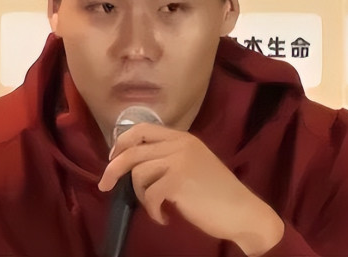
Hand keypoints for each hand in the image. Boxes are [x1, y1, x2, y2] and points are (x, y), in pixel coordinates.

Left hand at [98, 123, 283, 255]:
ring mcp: (179, 161)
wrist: (243, 212)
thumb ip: (170, 158)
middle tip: (104, 185)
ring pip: (139, 174)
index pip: (142, 129)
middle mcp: (180, 144)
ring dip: (142, 196)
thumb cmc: (219, 194)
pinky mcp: (179, 181)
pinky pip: (150, 195)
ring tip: (157, 208)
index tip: (112, 158)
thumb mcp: (194, 165)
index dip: (122, 142)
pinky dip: (153, 211)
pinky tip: (165, 218)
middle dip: (113, 168)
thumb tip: (135, 165)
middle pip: (132, 149)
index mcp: (183, 138)